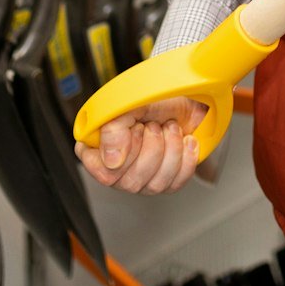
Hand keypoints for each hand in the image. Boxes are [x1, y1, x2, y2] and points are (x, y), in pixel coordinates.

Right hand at [74, 96, 208, 194]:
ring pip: (155, 185)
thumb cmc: (155, 100)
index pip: (98, 168)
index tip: (135, 127)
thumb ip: (114, 129)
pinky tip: (185, 139)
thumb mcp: (131, 103)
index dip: (120, 150)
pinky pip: (177, 182)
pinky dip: (186, 155)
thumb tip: (112, 161)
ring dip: (170, 147)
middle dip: (151, 146)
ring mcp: (141, 180)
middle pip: (130, 181)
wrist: (186, 101)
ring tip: (170, 127)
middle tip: (153, 124)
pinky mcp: (167, 183)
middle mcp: (117, 170)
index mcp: (98, 148)